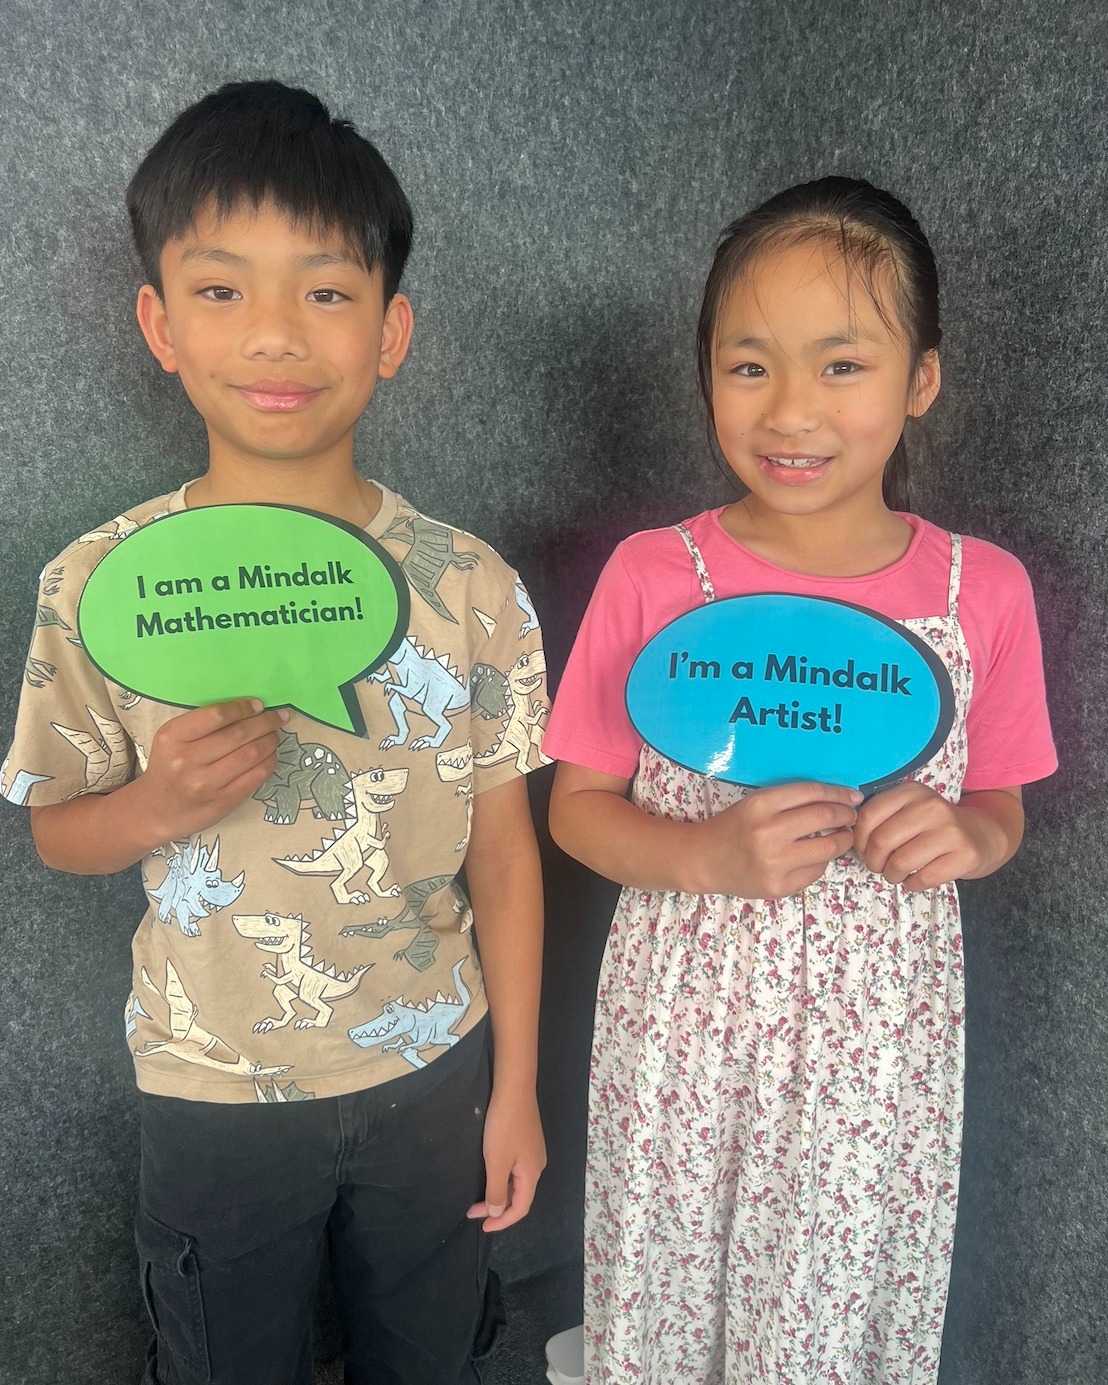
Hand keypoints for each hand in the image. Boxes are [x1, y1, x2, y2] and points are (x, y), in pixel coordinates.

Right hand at [132, 698, 287, 842]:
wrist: (158, 809)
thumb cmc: (169, 766)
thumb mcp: (173, 739)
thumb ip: (203, 724)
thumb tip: (249, 709)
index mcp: (173, 737)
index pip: (217, 716)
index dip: (243, 708)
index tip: (259, 705)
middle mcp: (188, 760)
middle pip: (238, 734)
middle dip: (265, 722)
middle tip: (278, 717)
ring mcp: (206, 783)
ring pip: (251, 754)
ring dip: (270, 741)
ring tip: (275, 735)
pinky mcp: (223, 801)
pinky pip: (255, 777)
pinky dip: (269, 762)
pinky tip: (271, 755)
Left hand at [466, 1084, 545, 1232]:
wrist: (514, 1089)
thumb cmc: (504, 1127)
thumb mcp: (497, 1162)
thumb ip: (497, 1190)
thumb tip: (498, 1212)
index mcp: (532, 1173)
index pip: (520, 1208)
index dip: (502, 1221)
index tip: (482, 1227)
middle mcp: (537, 1165)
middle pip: (519, 1196)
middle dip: (497, 1208)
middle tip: (473, 1212)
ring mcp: (532, 1151)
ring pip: (516, 1182)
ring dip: (498, 1193)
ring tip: (479, 1199)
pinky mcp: (526, 1140)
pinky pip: (515, 1169)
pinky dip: (502, 1179)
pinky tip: (490, 1176)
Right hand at [695, 781, 861, 898]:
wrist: (705, 860)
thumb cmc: (733, 827)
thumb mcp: (756, 803)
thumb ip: (791, 800)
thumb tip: (838, 799)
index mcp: (761, 805)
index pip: (813, 793)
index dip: (839, 793)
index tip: (852, 796)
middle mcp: (767, 833)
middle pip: (825, 817)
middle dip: (846, 814)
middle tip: (851, 815)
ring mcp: (774, 863)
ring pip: (828, 847)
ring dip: (843, 839)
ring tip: (842, 835)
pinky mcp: (779, 887)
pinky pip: (816, 871)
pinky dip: (822, 860)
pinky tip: (816, 855)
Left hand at [853, 781, 1018, 889]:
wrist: (982, 834)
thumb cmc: (932, 825)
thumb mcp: (908, 809)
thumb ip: (880, 817)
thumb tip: (847, 836)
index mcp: (911, 792)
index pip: (868, 816)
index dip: (858, 839)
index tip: (863, 849)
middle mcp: (931, 806)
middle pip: (882, 841)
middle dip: (873, 861)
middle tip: (878, 866)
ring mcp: (951, 830)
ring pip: (900, 862)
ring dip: (891, 875)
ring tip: (895, 873)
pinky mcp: (965, 855)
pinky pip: (922, 879)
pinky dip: (911, 885)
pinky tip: (914, 879)